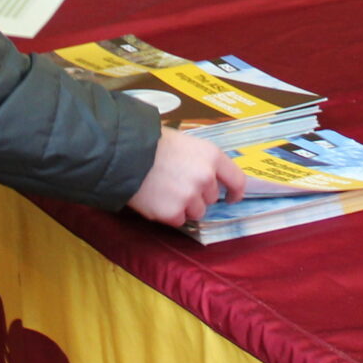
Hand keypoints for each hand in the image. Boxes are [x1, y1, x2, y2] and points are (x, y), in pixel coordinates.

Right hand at [126, 128, 248, 226]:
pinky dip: (168, 214)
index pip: (237, 180)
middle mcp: (205, 177)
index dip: (235, 192)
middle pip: (211, 198)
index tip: (230, 198)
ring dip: (184, 206)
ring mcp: (190, 197)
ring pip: (197, 212)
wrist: (125, 153)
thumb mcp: (185, 142)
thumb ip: (202, 161)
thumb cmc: (153, 144)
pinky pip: (178, 220)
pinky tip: (156, 198)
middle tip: (177, 183)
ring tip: (165, 190)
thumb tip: (212, 177)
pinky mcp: (173, 213)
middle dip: (198, 194)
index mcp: (212, 156)